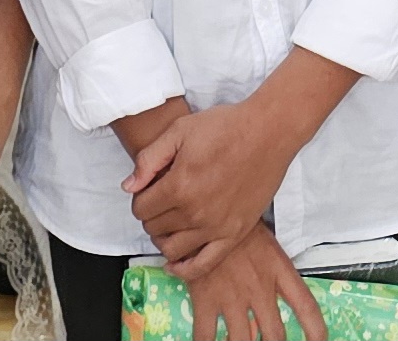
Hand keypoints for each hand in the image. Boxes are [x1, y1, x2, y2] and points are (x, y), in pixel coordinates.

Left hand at [125, 99, 297, 269]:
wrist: (268, 132)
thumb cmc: (225, 127)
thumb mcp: (179, 131)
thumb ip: (149, 159)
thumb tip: (129, 187)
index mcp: (178, 186)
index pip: (140, 208)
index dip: (140, 197)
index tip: (151, 187)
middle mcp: (195, 212)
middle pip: (154, 228)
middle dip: (152, 214)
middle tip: (163, 198)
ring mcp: (216, 227)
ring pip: (172, 248)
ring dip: (164, 237)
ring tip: (170, 221)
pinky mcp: (235, 234)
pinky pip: (204, 265)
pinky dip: (184, 269)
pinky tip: (175, 264)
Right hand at [181, 228, 326, 340]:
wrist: (205, 212)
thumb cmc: (236, 224)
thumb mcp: (263, 244)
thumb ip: (270, 277)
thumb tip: (263, 312)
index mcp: (278, 270)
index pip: (306, 306)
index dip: (316, 331)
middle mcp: (259, 288)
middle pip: (275, 335)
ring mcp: (232, 296)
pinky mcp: (205, 299)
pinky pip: (206, 336)